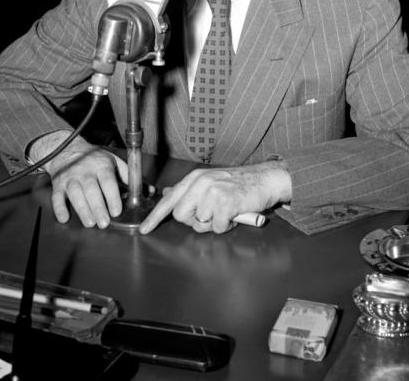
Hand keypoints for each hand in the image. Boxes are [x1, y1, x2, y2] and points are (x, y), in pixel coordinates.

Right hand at [30, 134, 127, 228]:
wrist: (67, 149)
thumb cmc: (95, 159)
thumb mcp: (114, 162)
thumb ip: (129, 177)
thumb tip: (149, 190)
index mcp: (101, 165)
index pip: (108, 181)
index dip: (112, 197)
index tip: (116, 211)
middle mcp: (85, 171)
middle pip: (91, 190)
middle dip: (98, 207)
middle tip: (104, 223)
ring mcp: (70, 178)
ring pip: (75, 194)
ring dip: (82, 209)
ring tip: (90, 223)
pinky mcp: (58, 184)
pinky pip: (56, 196)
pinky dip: (59, 208)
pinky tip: (64, 218)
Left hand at [139, 161, 290, 234]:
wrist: (264, 179)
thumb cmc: (238, 183)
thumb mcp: (210, 181)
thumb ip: (189, 190)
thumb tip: (168, 193)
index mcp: (195, 178)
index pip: (169, 199)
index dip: (155, 217)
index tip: (144, 229)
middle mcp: (201, 183)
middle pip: (181, 215)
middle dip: (194, 221)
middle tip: (211, 214)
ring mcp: (212, 192)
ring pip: (200, 224)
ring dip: (214, 224)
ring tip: (226, 212)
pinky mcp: (225, 202)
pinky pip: (217, 227)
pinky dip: (227, 225)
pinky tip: (234, 214)